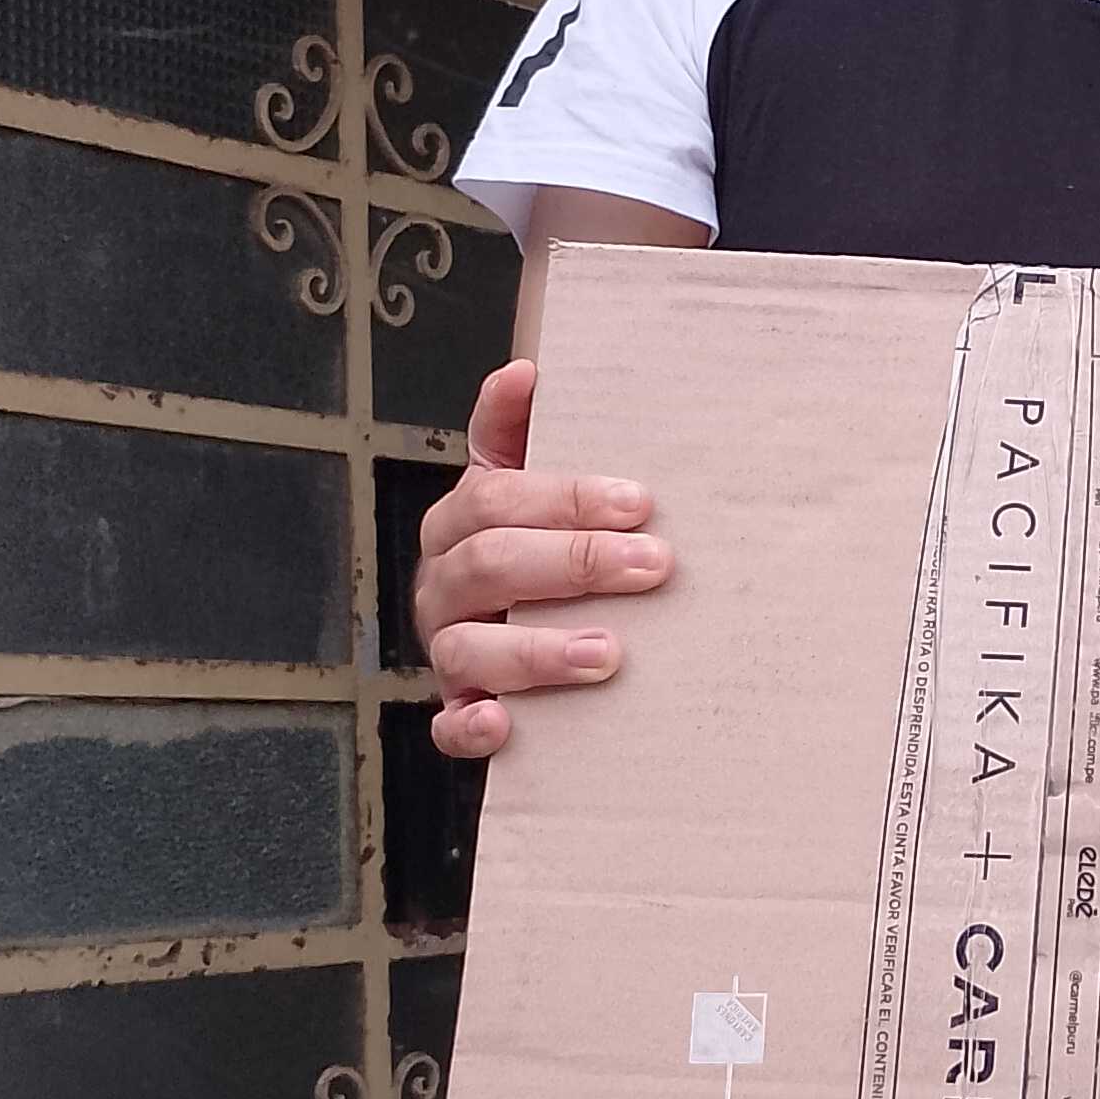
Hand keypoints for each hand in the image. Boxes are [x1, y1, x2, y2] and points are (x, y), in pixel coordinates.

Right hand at [414, 358, 671, 759]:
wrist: (521, 638)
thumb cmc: (538, 549)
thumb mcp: (528, 489)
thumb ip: (517, 434)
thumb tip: (524, 371)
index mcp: (460, 523)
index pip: (496, 498)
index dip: (564, 498)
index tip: (640, 502)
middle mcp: (445, 584)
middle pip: (489, 565)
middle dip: (575, 564)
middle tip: (654, 567)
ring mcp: (448, 649)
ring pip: (466, 648)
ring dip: (535, 652)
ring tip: (607, 653)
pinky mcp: (457, 709)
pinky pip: (448, 725)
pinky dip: (469, 727)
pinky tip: (504, 723)